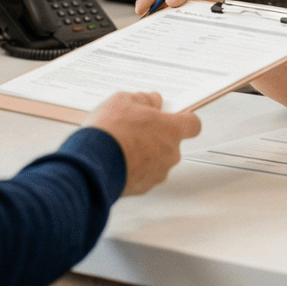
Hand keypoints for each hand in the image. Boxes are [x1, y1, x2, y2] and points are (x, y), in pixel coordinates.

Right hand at [85, 91, 202, 194]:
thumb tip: (152, 100)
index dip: (184, 119)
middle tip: (136, 129)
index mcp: (171, 129)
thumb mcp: (122, 101)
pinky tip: (118, 159)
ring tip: (123, 145)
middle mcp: (171, 153)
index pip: (193, 124)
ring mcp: (159, 172)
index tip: (174, 117)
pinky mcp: (145, 186)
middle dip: (157, 136)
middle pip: (172, 143)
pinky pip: (145, 174)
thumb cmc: (110, 131)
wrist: (93, 162)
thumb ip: (143, 99)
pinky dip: (136, 168)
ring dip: (146, 153)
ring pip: (158, 160)